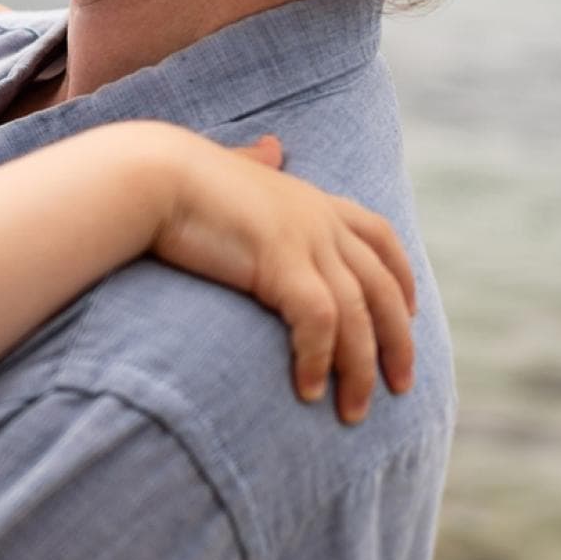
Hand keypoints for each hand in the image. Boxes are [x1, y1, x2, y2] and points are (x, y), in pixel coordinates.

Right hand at [152, 134, 416, 422]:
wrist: (150, 175)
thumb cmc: (174, 175)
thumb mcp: (229, 168)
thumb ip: (254, 162)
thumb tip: (271, 147)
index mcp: (311, 199)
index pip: (380, 237)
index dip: (402, 277)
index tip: (410, 312)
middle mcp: (319, 220)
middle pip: (382, 287)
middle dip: (398, 340)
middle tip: (400, 385)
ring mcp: (305, 241)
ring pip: (358, 315)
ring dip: (361, 370)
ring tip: (354, 412)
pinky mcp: (281, 265)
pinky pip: (320, 323)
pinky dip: (319, 360)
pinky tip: (309, 390)